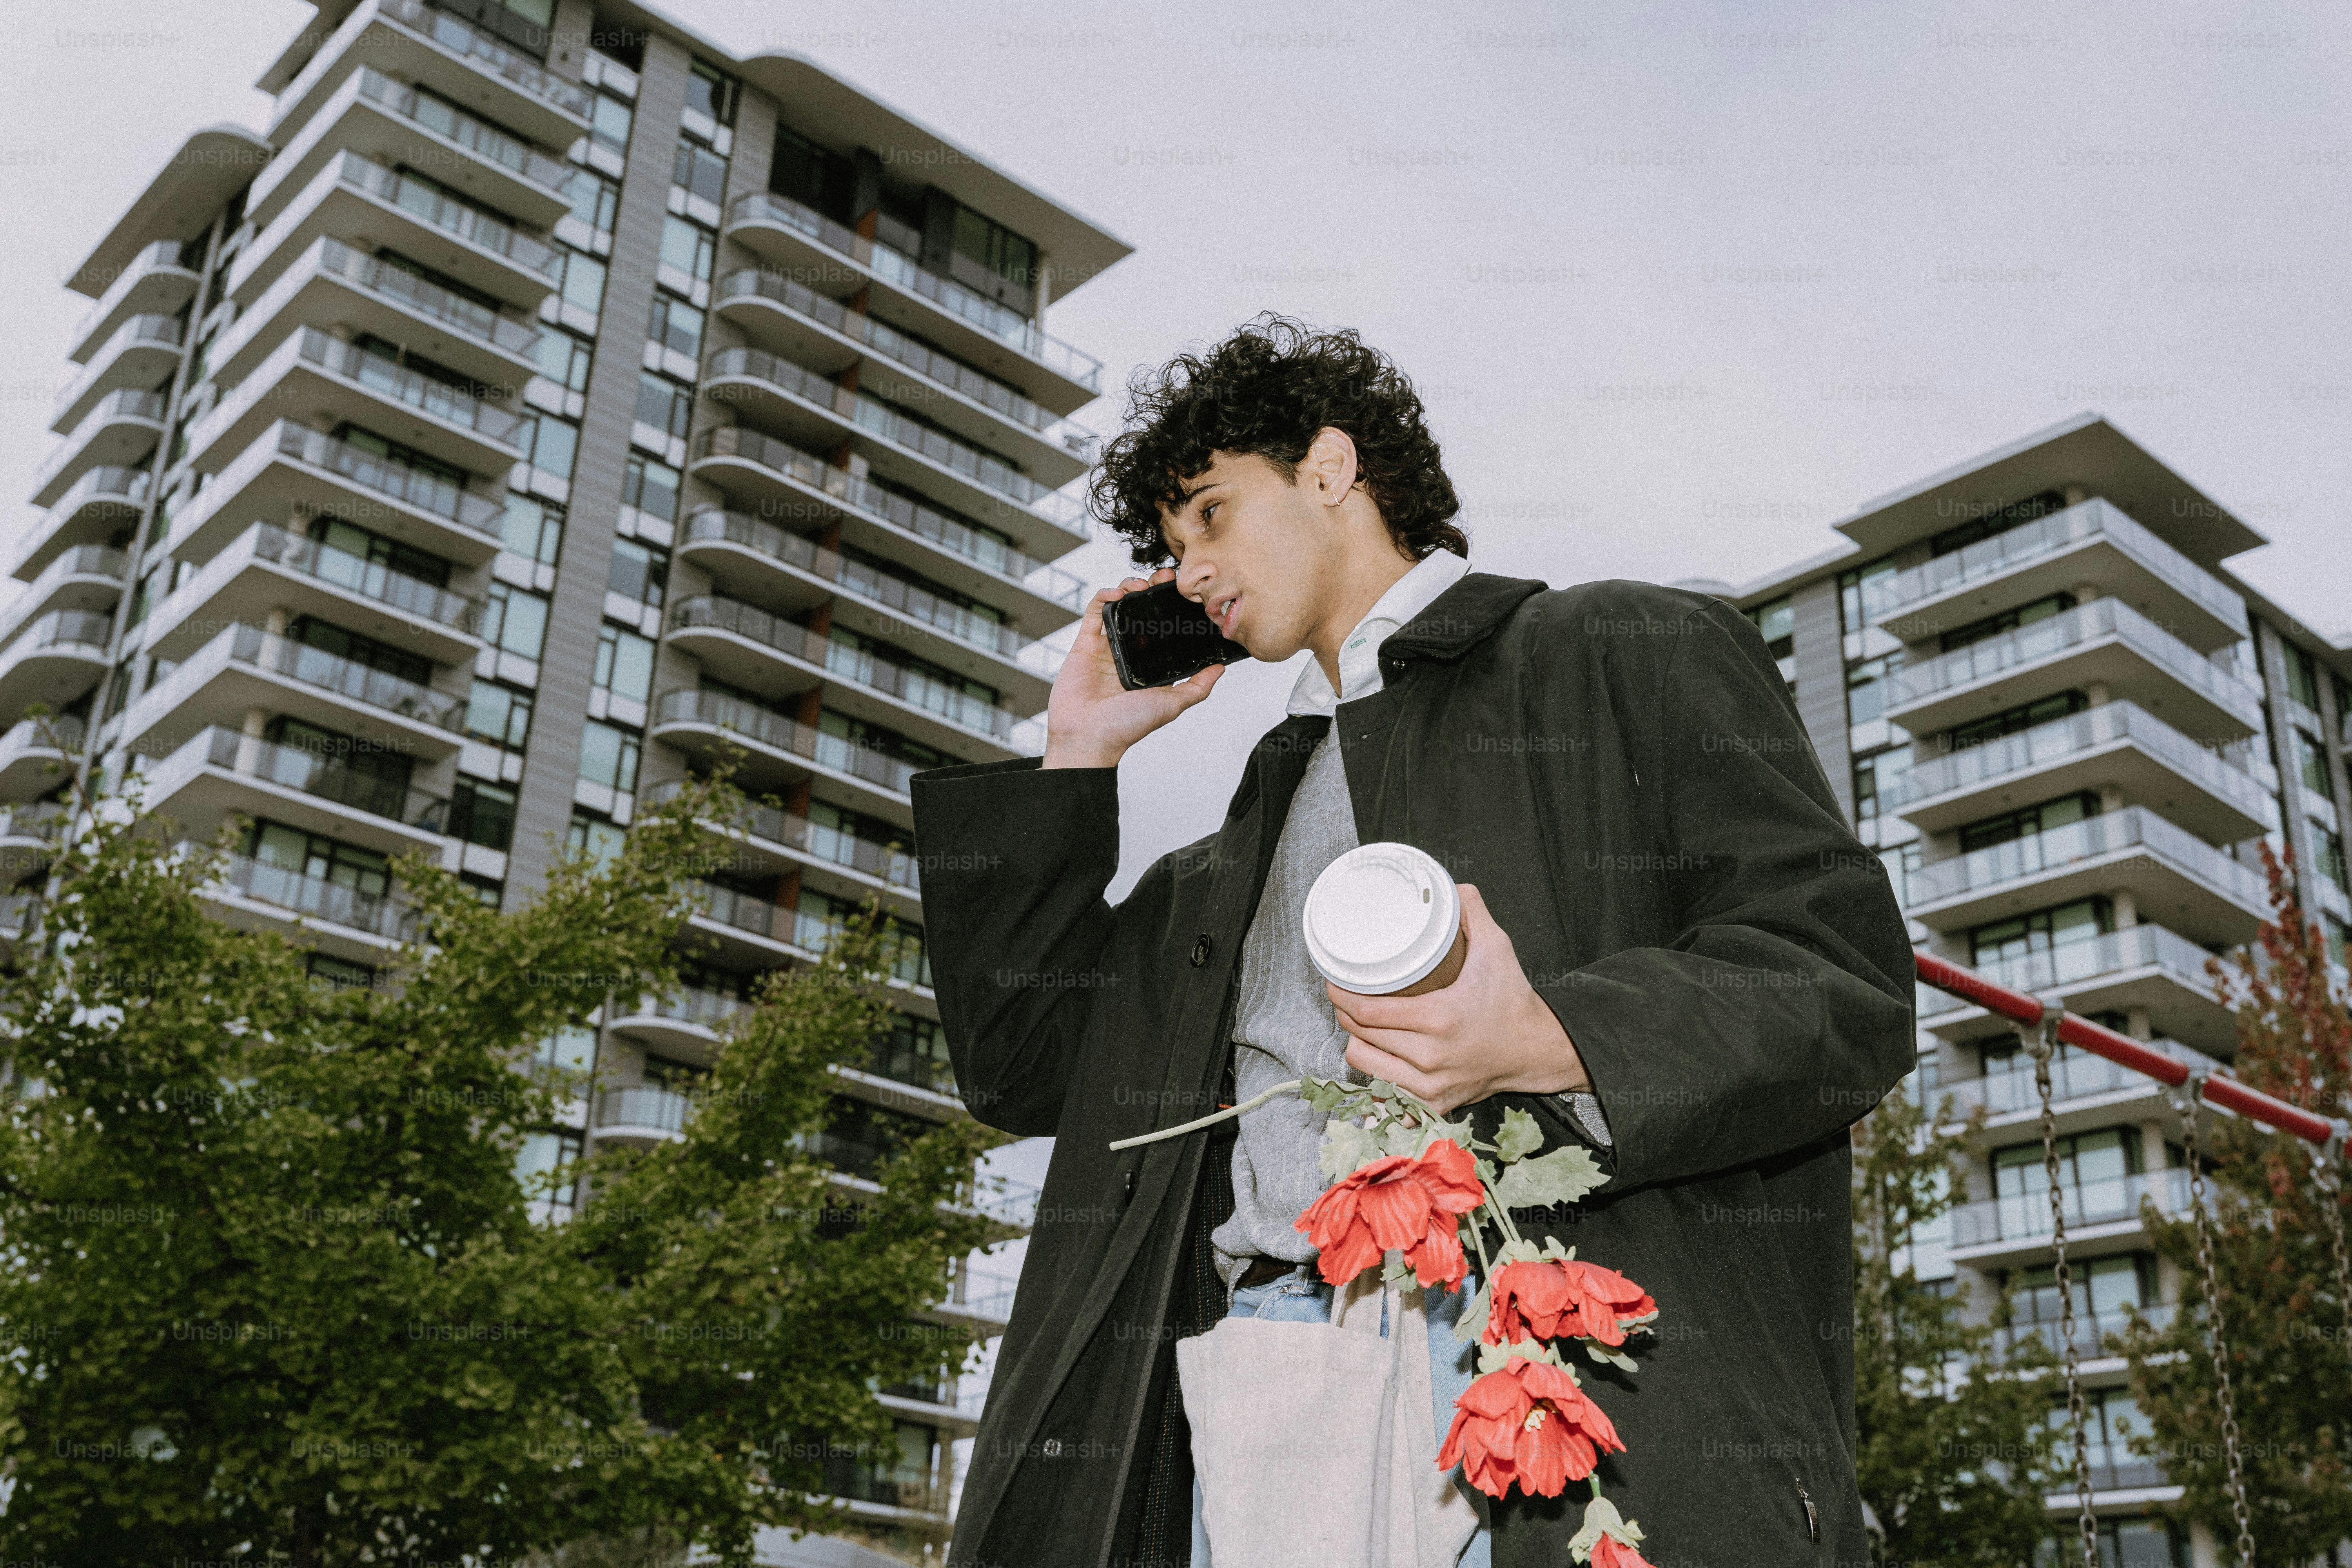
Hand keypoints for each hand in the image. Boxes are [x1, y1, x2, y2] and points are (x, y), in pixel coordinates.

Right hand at [1040, 569, 1225, 769]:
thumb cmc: (1126, 726)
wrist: (1089, 736)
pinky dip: (1105, 596)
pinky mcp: (1085, 642)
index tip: (1186, 594)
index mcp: (1150, 663)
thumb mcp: (1172, 705)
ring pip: (1119, 605)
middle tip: (1165, 579)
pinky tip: (1118, 593)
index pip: (1165, 627)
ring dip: (1130, 588)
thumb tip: (1221, 668)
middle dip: (1154, 590)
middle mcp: (1130, 651)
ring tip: (1141, 585)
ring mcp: (1107, 645)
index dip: (1174, 607)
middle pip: (1143, 610)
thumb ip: (1198, 687)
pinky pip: (1094, 612)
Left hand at [1327, 885, 1588, 1116]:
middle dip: (1345, 1013)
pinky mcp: (1433, 1103)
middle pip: (1359, 1035)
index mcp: (1439, 1019)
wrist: (1536, 1050)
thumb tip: (1453, 887)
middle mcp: (1430, 1057)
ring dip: (1357, 1041)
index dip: (1341, 994)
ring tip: (1360, 1023)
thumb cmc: (1513, 1001)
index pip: (1367, 1010)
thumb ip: (1473, 913)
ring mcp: (1430, 1085)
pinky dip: (1376, 1070)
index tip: (1335, 981)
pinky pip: (1385, 1089)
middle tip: (1345, 995)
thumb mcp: (1498, 949)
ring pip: (1365, 1063)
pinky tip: (1379, 1053)